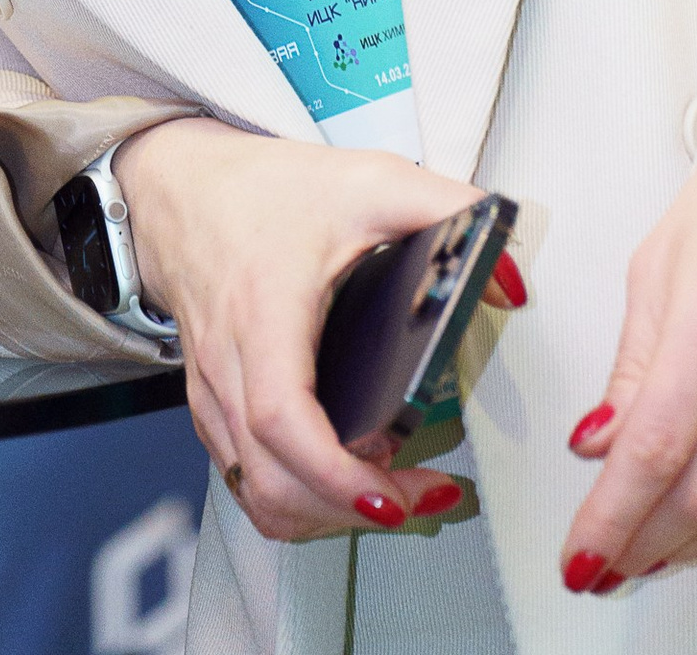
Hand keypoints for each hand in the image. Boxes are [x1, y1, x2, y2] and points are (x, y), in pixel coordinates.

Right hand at [114, 116, 511, 540]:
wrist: (186, 186)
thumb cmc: (267, 190)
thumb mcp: (369, 180)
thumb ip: (449, 210)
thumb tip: (511, 279)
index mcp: (263, 312)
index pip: (282, 419)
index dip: (335, 474)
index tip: (391, 494)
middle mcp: (229, 365)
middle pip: (271, 479)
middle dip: (350, 511)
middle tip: (423, 498)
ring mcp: (213, 394)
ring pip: (257, 493)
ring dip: (324, 515)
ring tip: (391, 497)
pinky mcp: (212, 407)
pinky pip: (246, 479)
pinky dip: (295, 499)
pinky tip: (340, 482)